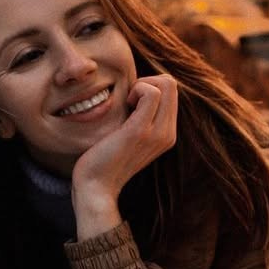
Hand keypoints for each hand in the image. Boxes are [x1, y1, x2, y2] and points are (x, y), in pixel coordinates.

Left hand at [71, 74, 177, 238]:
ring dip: (141, 85)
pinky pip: (151, 93)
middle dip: (147, 82)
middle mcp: (168, 134)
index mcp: (167, 135)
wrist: (96, 187)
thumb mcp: (129, 135)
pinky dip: (137, 89)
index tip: (130, 102)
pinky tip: (124, 106)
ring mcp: (157, 133)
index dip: (149, 86)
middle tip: (128, 100)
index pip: (171, 91)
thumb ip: (140, 117)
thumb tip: (136, 90)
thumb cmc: (105, 158)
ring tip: (127, 104)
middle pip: (171, 84)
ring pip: (166, 84)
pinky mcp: (141, 131)